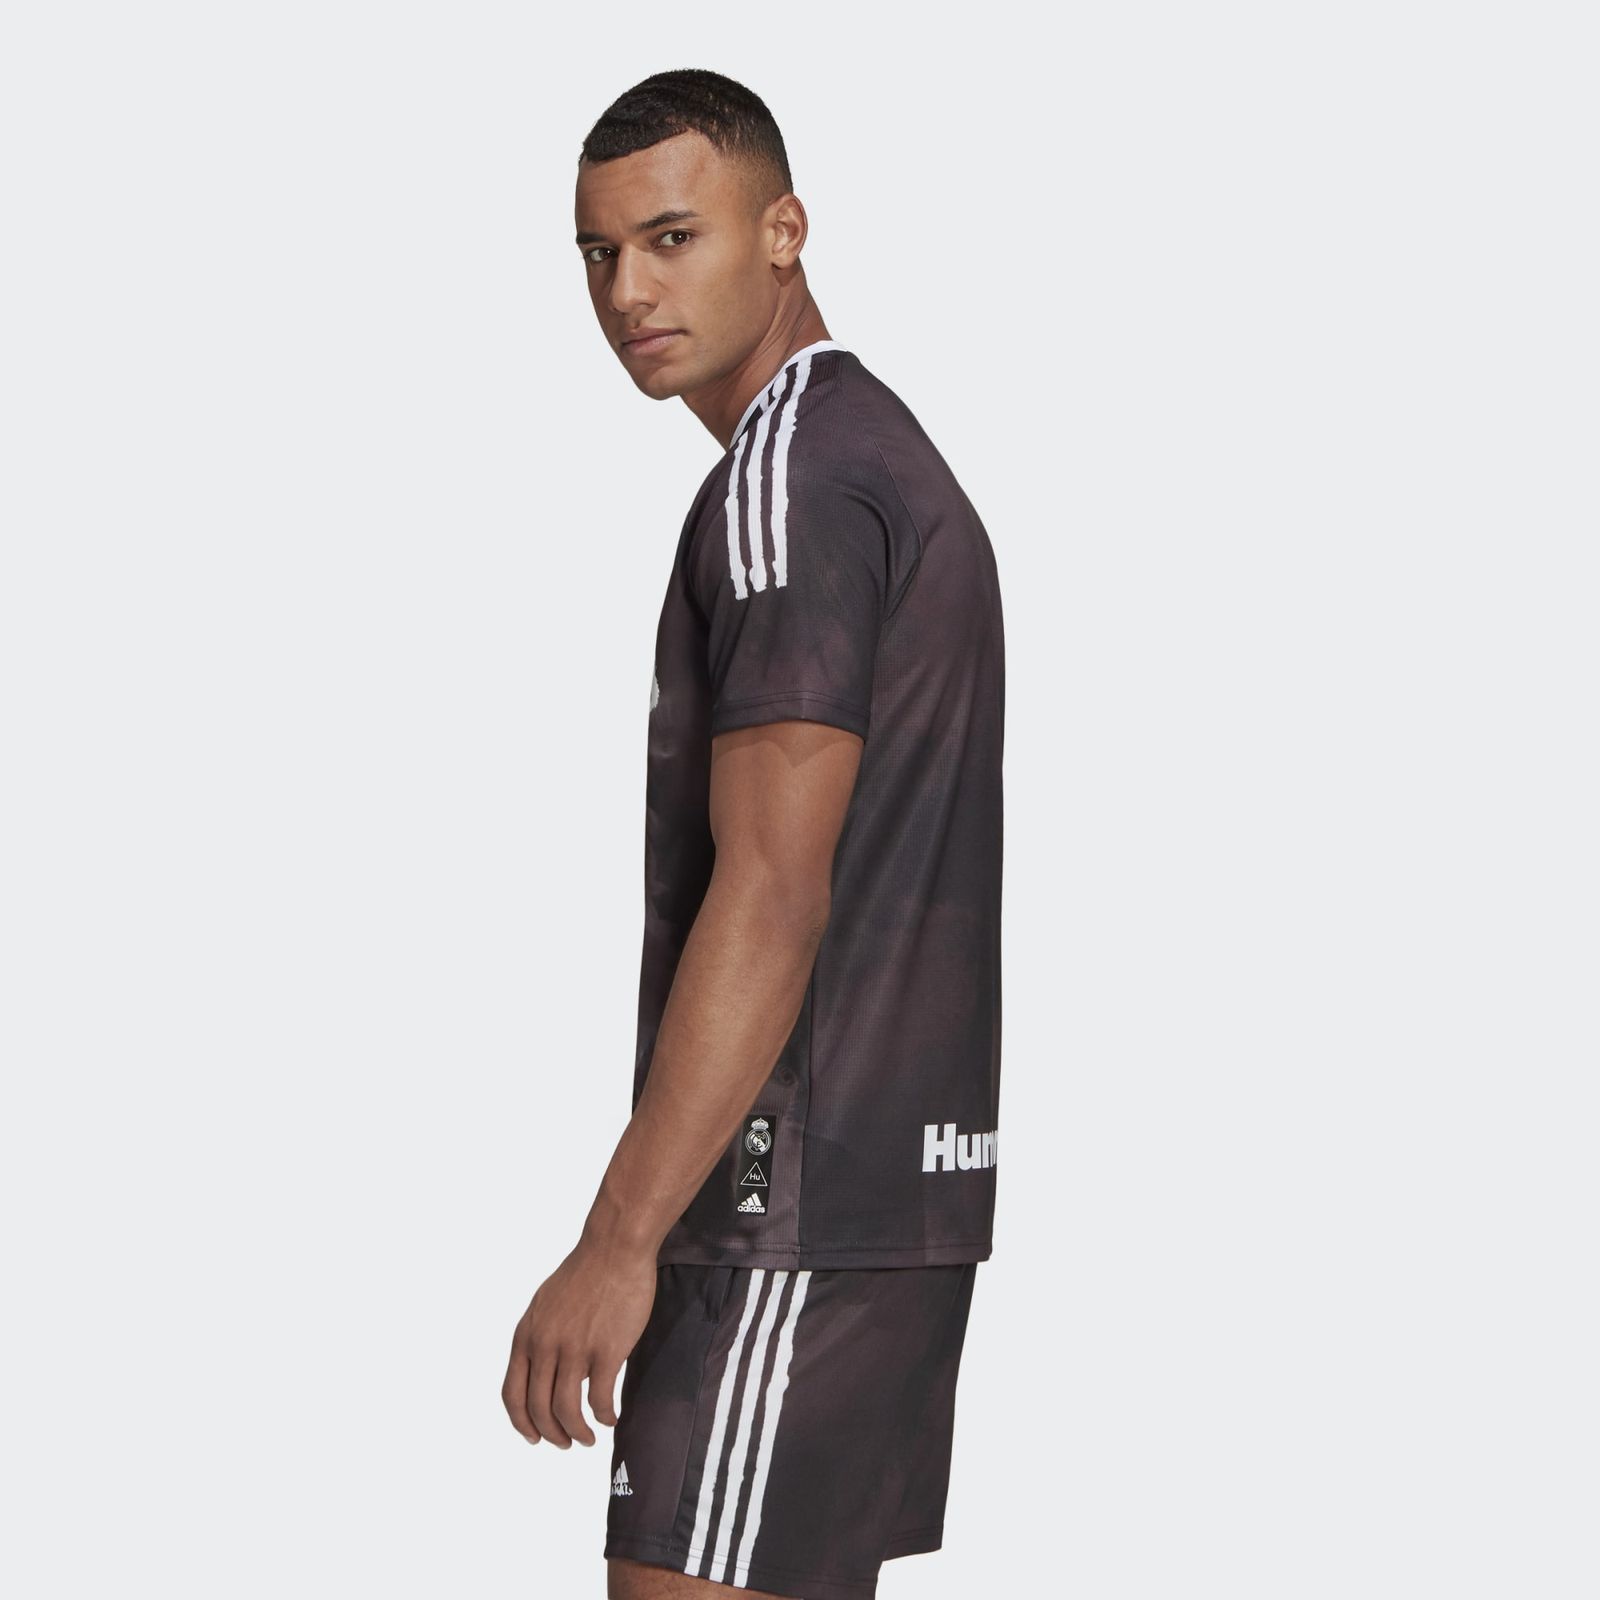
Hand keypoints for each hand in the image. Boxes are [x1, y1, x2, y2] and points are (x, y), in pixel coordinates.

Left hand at [501, 1234, 656, 1447]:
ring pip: (566, 1411)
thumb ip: (541, 1337)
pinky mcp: (605, 1352)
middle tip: (566, 1443)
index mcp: (526, 1335)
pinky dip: (603, 1417)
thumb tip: (545, 1369)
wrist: (614, 1248)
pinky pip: (599, 1400)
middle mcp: (544, 1346)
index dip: (521, 1423)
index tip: (534, 1437)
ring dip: (576, 1433)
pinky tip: (611, 1417)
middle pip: (538, 1409)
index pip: (512, 1395)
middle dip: (552, 1434)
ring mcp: (574, 1350)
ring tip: (589, 1438)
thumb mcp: (546, 1304)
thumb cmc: (585, 1272)